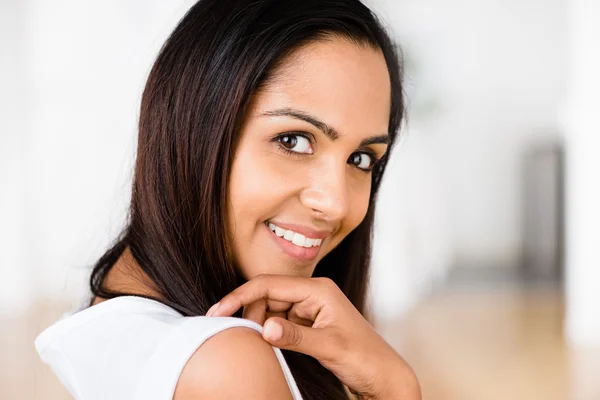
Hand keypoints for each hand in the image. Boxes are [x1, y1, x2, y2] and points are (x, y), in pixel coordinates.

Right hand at [205, 274, 420, 398]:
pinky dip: (269, 332)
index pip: (269, 285)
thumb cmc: (363, 357)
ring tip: (258, 344)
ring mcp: (310, 308)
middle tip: (243, 337)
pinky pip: (279, 322)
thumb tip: (262, 328)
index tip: (217, 312)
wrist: (382, 374)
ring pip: (270, 309)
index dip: (240, 296)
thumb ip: (295, 336)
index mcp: (318, 290)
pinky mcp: (308, 323)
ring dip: (259, 324)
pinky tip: (267, 343)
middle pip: (266, 295)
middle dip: (250, 314)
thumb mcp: (328, 347)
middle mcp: (312, 294)